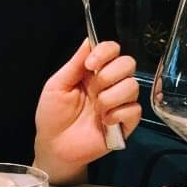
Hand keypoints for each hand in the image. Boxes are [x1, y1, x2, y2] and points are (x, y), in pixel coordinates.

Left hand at [34, 40, 140, 181]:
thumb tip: (89, 39)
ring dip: (112, 96)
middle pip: (128, 63)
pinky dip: (118, 114)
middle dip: (111, 73)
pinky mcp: (126, 123)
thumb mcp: (57, 85)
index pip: (112, 50)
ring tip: (97, 109)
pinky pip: (134, 110)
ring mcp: (119, 103)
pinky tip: (104, 122)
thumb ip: (74, 63)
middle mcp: (109, 84)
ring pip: (132, 86)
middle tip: (94, 88)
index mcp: (93, 72)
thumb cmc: (52, 115)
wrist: (54, 147)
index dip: (106, 51)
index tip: (91, 64)